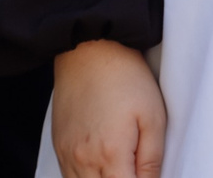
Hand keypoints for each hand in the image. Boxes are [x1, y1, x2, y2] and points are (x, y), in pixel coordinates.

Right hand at [53, 39, 165, 177]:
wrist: (89, 48)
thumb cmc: (125, 77)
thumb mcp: (154, 118)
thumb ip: (153, 163)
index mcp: (111, 154)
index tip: (147, 177)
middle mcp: (83, 159)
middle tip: (134, 171)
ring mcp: (67, 153)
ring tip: (119, 170)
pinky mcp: (58, 145)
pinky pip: (70, 177)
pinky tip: (102, 172)